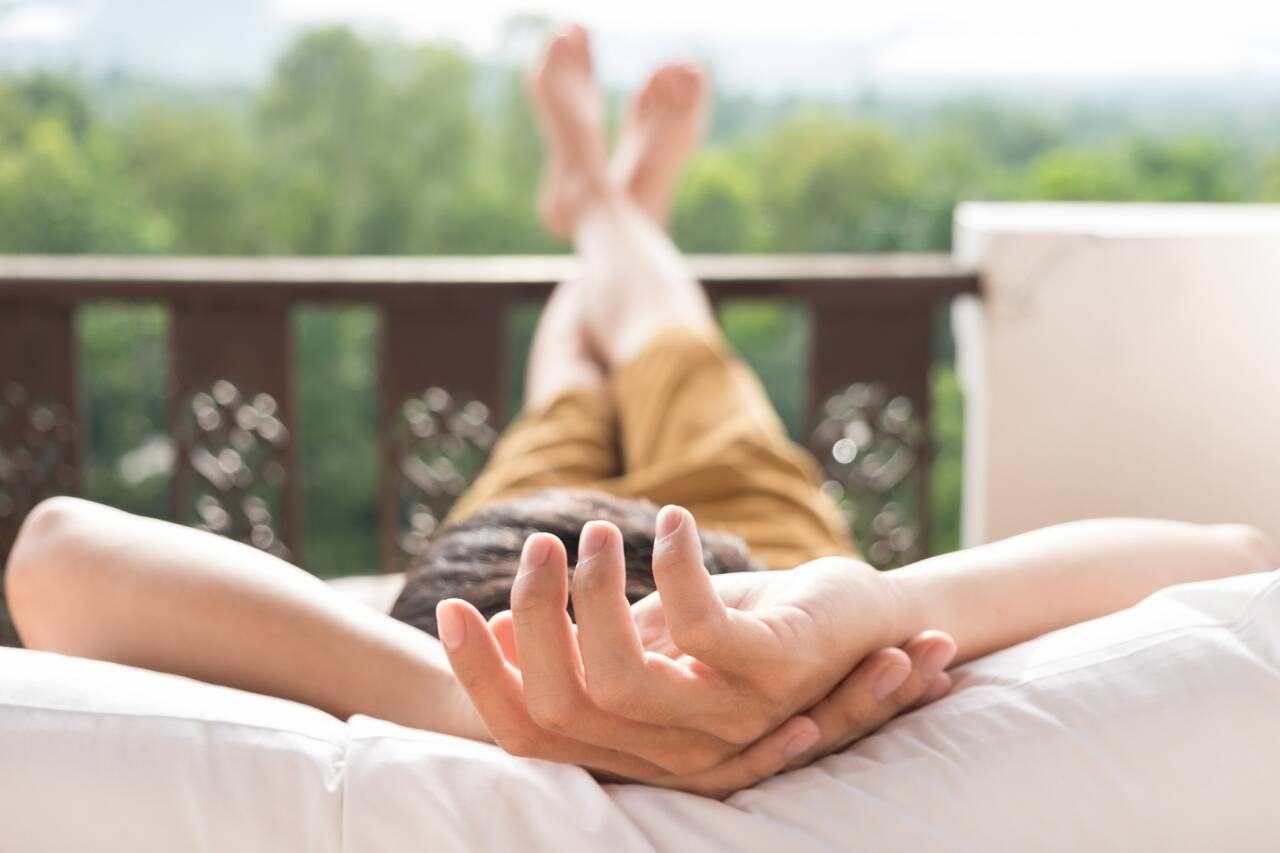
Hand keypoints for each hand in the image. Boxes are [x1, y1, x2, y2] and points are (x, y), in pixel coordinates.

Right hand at [437, 505, 955, 796]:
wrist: (869, 621)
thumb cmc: (750, 627)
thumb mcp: (656, 635)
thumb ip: (591, 643)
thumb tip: (505, 625)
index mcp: (637, 744)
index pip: (529, 731)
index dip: (480, 675)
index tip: (448, 607)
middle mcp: (675, 750)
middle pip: (562, 701)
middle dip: (534, 613)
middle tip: (541, 543)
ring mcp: (730, 719)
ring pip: (620, 677)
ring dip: (597, 588)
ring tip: (602, 530)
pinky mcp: (776, 674)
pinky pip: (702, 632)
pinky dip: (677, 566)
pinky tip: (675, 521)